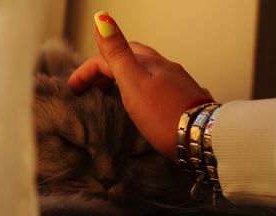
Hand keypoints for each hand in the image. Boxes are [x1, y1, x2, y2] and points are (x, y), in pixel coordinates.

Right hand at [67, 11, 212, 159]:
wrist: (202, 137)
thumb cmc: (164, 116)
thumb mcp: (134, 83)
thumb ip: (117, 52)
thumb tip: (102, 18)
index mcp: (146, 63)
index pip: (108, 58)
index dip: (86, 70)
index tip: (72, 88)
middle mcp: (162, 66)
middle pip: (127, 56)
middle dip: (104, 67)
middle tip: (91, 86)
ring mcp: (175, 79)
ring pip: (143, 68)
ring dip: (122, 75)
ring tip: (111, 91)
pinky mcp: (184, 94)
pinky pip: (155, 82)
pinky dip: (139, 85)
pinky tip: (140, 99)